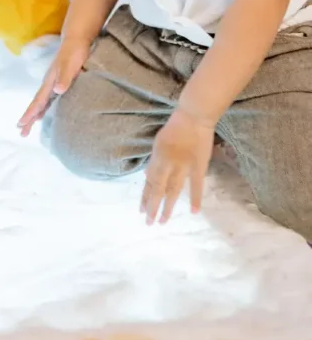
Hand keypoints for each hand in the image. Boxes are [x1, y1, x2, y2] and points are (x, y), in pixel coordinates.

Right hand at [18, 36, 91, 135]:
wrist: (76, 39)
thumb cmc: (74, 51)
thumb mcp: (70, 63)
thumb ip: (64, 76)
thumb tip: (58, 90)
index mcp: (50, 81)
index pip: (38, 101)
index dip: (31, 113)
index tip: (22, 124)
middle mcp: (49, 84)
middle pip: (36, 104)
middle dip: (29, 118)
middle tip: (21, 133)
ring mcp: (52, 83)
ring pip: (41, 103)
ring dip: (34, 115)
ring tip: (27, 127)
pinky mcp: (58, 82)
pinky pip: (47, 100)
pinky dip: (42, 109)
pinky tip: (43, 114)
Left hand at [141, 108, 215, 223]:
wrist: (193, 117)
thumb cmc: (175, 127)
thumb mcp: (158, 143)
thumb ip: (154, 161)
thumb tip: (148, 176)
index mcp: (157, 158)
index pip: (149, 181)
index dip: (144, 196)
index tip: (141, 210)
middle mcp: (167, 164)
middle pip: (157, 188)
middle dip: (152, 206)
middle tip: (148, 223)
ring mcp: (183, 166)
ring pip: (173, 190)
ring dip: (167, 206)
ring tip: (163, 221)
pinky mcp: (199, 166)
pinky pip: (197, 185)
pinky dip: (196, 198)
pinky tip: (194, 212)